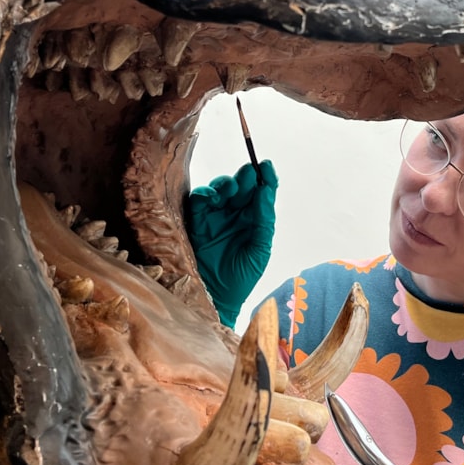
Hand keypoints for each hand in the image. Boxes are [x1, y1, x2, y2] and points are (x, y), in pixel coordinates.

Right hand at [186, 160, 277, 326]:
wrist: (217, 298)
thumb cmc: (242, 278)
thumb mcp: (259, 251)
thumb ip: (264, 221)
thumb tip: (266, 190)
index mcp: (254, 220)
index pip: (262, 193)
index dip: (265, 177)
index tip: (266, 165)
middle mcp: (236, 214)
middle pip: (242, 187)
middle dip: (245, 177)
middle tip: (249, 173)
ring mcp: (216, 216)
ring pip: (220, 189)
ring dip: (226, 184)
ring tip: (231, 188)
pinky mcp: (197, 221)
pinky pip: (199, 201)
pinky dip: (205, 194)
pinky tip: (212, 198)